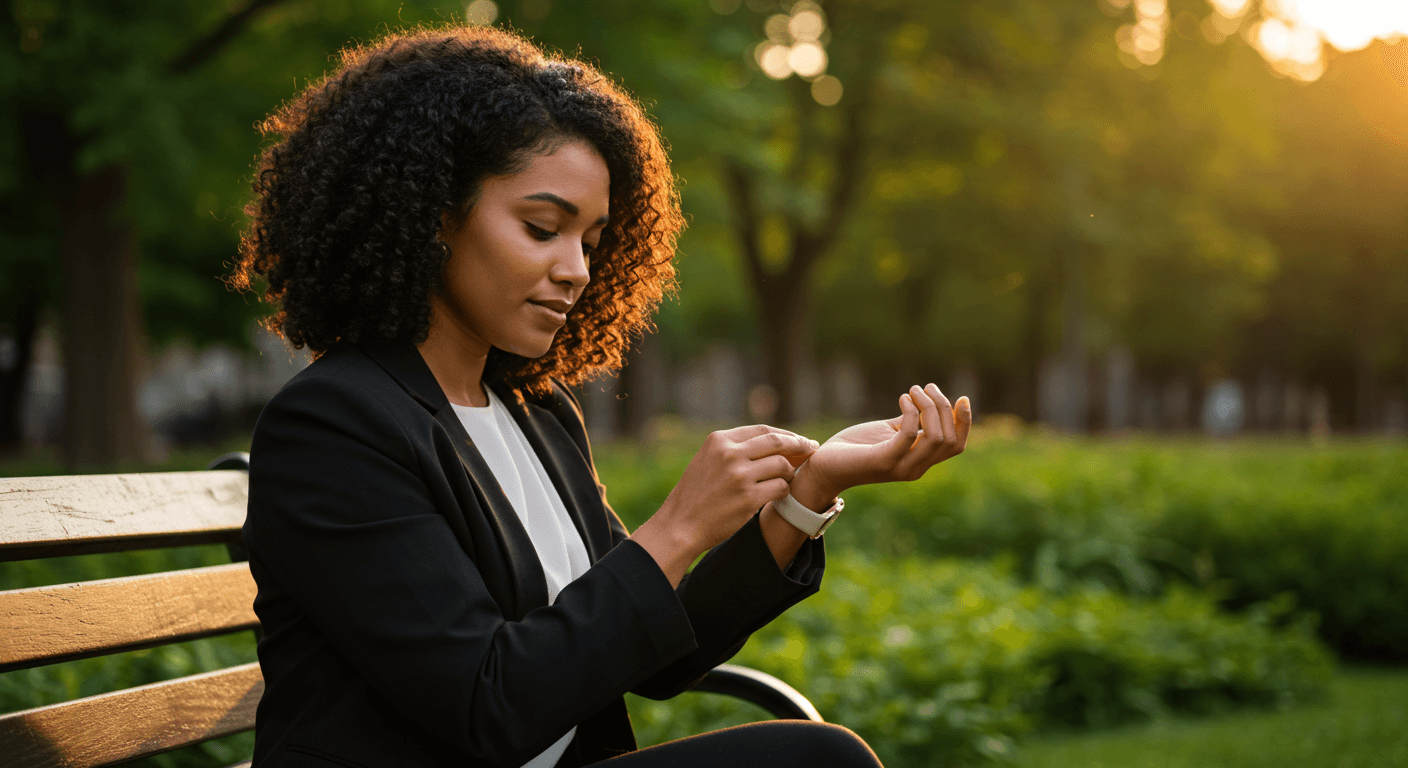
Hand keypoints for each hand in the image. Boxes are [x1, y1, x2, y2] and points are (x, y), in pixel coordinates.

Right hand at [630, 425, 817, 584]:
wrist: (680, 525)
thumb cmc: (695, 495)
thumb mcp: (707, 460)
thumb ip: (733, 449)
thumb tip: (772, 442)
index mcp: (719, 440)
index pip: (762, 430)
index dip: (785, 435)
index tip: (799, 440)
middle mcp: (729, 454)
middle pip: (777, 443)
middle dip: (800, 445)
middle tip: (812, 449)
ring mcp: (740, 476)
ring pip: (782, 466)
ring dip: (790, 472)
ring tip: (788, 479)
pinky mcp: (749, 498)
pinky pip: (781, 488)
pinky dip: (785, 491)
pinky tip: (781, 495)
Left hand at [798, 383, 970, 499]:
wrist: (824, 467)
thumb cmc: (856, 448)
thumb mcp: (889, 432)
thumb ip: (910, 422)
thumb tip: (929, 402)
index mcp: (920, 462)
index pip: (956, 446)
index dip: (964, 422)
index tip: (962, 398)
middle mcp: (915, 468)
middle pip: (949, 439)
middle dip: (943, 407)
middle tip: (925, 388)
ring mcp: (901, 466)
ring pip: (936, 437)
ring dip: (929, 407)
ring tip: (913, 390)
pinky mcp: (883, 460)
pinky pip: (910, 435)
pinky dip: (911, 412)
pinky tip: (901, 399)